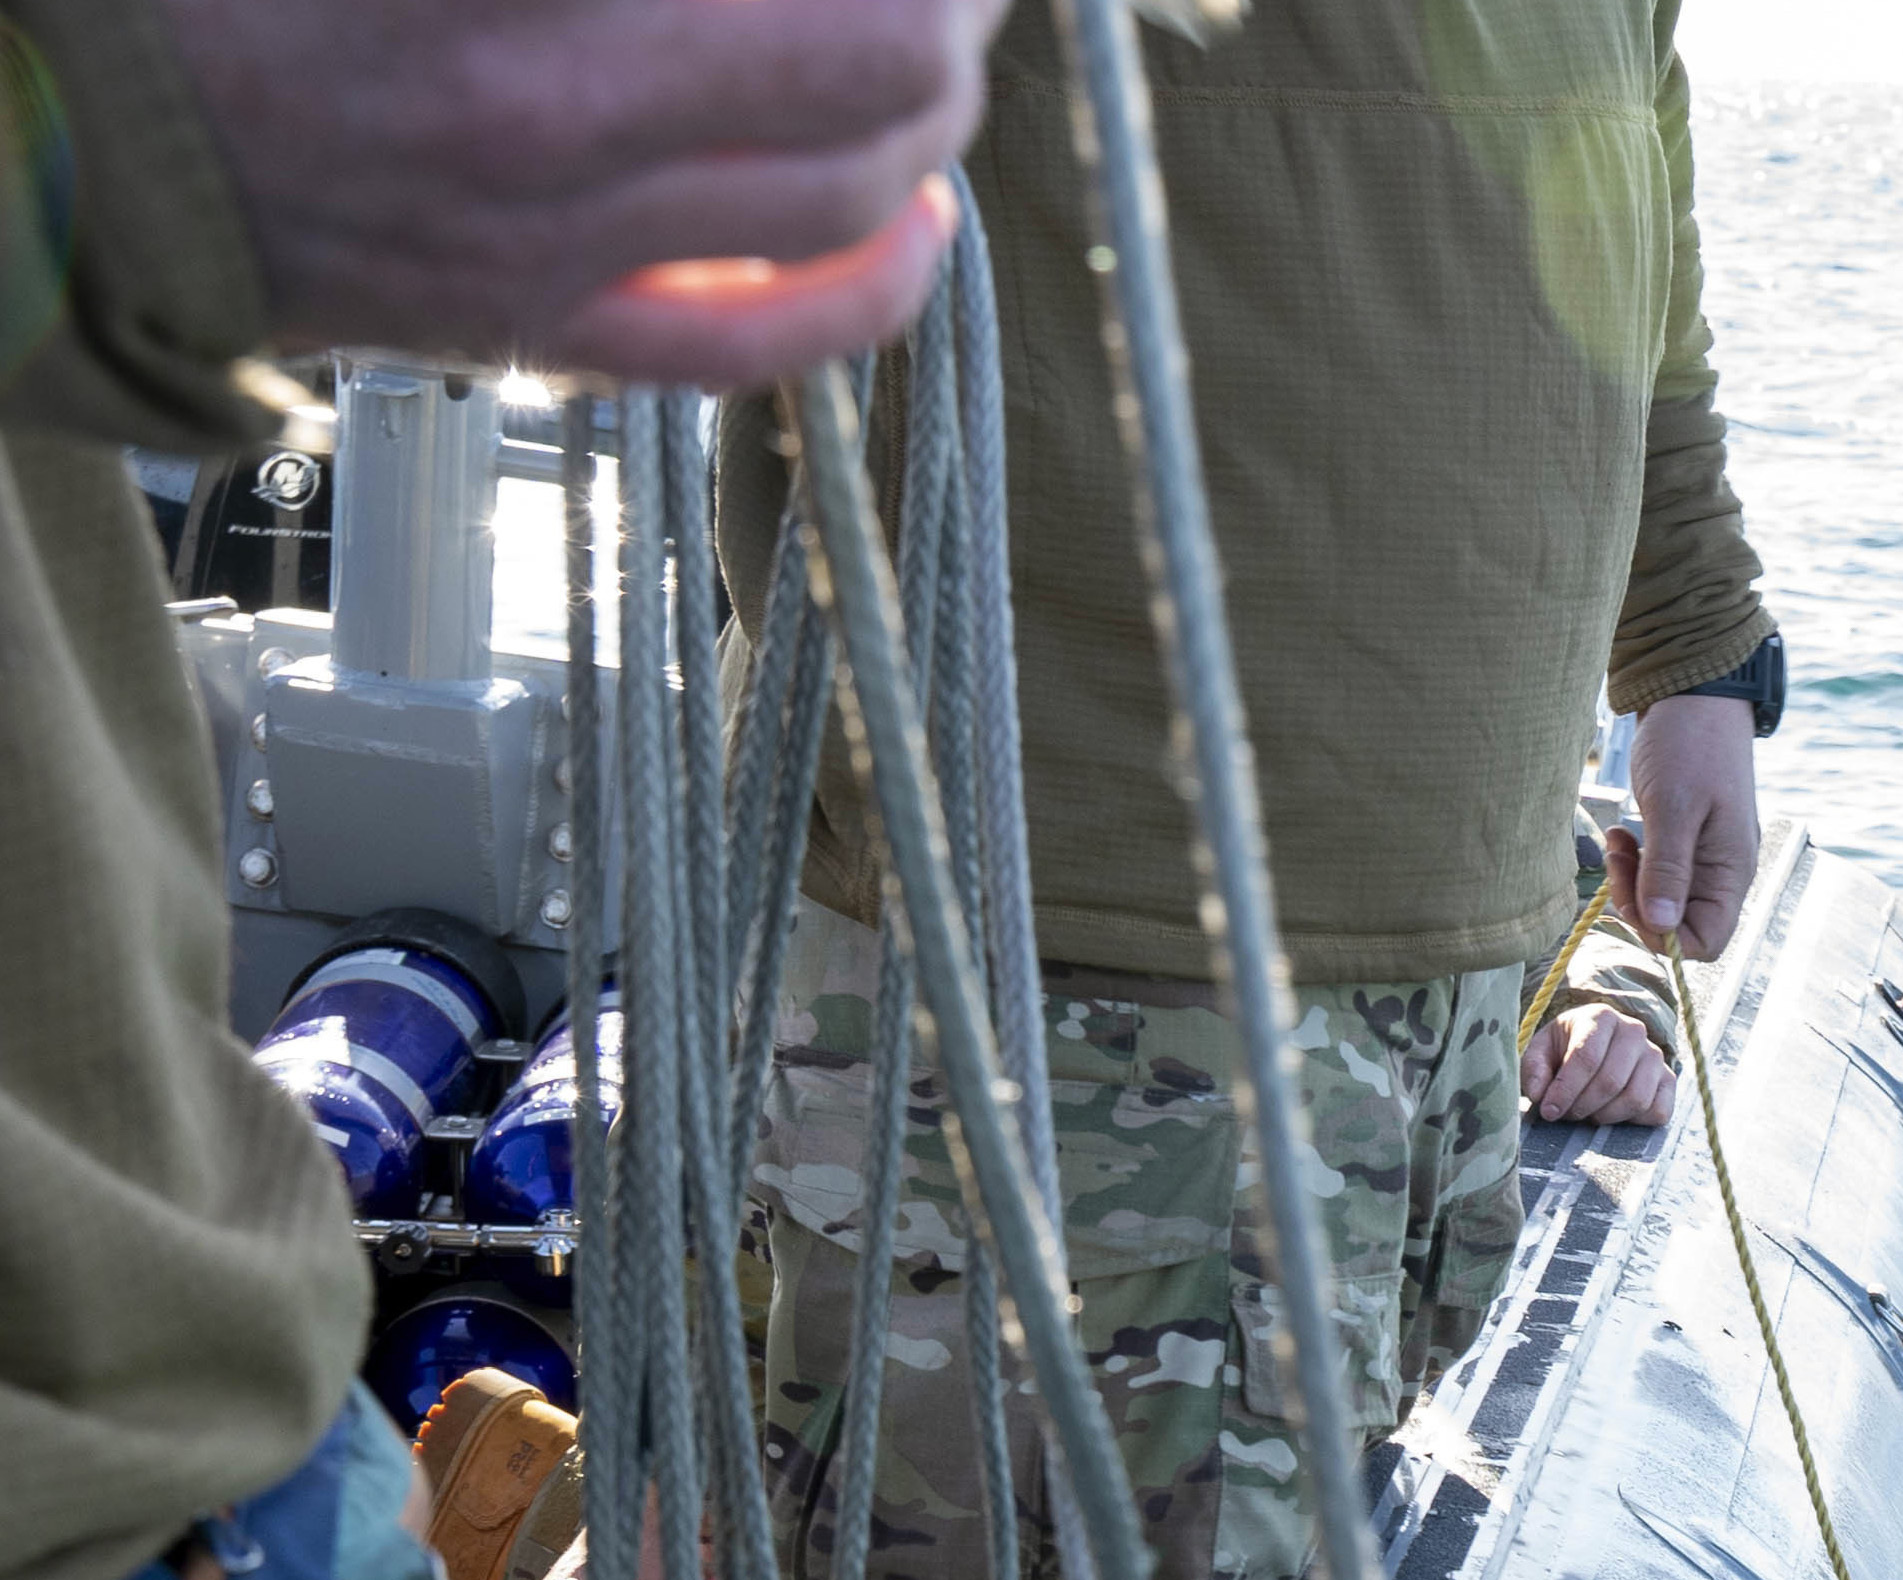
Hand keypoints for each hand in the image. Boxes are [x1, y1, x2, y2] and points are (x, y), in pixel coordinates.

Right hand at [167, 0, 1008, 385]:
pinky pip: (758, 338)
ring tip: (933, 36)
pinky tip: (917, 216)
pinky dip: (873, 280)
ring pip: (854, 196)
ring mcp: (552, 238)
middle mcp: (552, 112)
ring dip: (931, 108)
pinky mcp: (533, 324)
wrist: (53, 121)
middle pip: (882, 58)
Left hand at [1518, 999, 1671, 1127]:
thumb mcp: (1541, 1052)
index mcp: (1601, 1017)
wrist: (1598, 1048)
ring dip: (1606, 1116)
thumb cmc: (1564, 1049)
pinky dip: (1634, 1122)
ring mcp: (1656, 1056)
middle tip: (1567, 1114)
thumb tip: (1540, 1095)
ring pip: (1635, 1099)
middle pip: (1611, 1081)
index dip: (1566, 1089)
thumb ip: (1534, 1069)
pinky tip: (1614, 1114)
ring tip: (1588, 1114)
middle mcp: (1634, 1031)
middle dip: (1583, 1106)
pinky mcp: (1669, 1080)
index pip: (1587, 1057)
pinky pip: (1658, 1112)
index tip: (1549, 1111)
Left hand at [1624, 693, 1758, 960]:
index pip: (1706, 941)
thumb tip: (1659, 926)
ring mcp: (1705, 858)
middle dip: (1641, 905)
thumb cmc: (1689, 744)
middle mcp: (1723, 873)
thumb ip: (1667, 869)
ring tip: (1617, 841)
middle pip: (1681, 925)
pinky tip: (1623, 834)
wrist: (1694, 696)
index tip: (1632, 899)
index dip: (1664, 935)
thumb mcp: (1674, 806)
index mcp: (1732, 871)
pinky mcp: (1685, 842)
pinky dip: (1635, 864)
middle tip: (1617, 861)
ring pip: (1665, 901)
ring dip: (1633, 882)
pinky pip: (1659, 874)